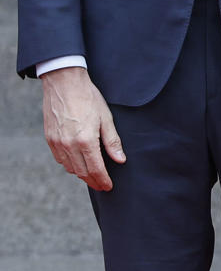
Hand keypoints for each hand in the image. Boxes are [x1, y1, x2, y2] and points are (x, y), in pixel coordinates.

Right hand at [42, 66, 123, 190]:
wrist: (64, 84)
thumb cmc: (88, 98)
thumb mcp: (106, 118)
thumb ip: (112, 141)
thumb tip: (120, 160)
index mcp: (85, 140)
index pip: (95, 169)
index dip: (103, 180)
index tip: (108, 186)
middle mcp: (69, 145)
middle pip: (81, 172)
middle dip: (93, 181)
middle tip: (102, 186)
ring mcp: (57, 143)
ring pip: (69, 167)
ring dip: (81, 174)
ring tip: (92, 176)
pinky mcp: (49, 139)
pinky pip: (60, 159)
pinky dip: (70, 165)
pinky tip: (78, 163)